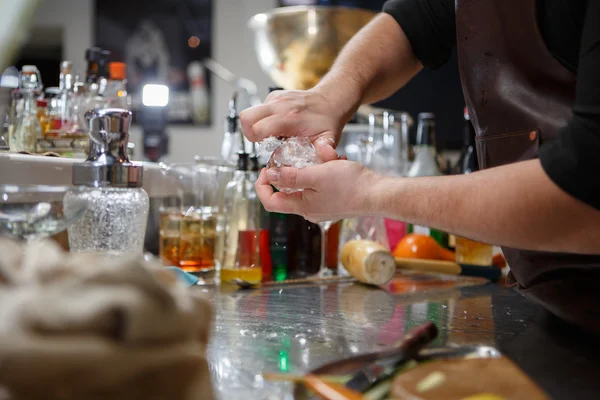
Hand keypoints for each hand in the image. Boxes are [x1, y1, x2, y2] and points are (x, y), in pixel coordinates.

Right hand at [239, 89, 352, 161]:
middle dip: (249, 133)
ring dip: (254, 126)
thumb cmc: (328, 121)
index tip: (267, 146)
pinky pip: (258, 109)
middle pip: (246, 117)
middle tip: (262, 141)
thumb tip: (326, 156)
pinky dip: (262, 119)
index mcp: (291, 118)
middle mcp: (281, 105)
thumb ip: (325, 150)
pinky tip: (276, 125)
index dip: (257, 140)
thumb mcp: (329, 138)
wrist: (331, 101)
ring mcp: (276, 98)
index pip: (258, 128)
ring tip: (270, 134)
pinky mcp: (274, 95)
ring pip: (249, 112)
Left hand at [256, 161, 380, 222]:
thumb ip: (291, 176)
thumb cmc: (351, 185)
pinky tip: (334, 162)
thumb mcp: (316, 174)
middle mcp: (309, 210)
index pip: (270, 201)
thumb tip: (270, 176)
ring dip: (309, 169)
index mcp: (302, 206)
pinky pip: (319, 186)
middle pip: (286, 192)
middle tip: (295, 156)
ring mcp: (322, 207)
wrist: (378, 194)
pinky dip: (322, 172)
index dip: (262, 185)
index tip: (266, 168)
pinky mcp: (333, 202)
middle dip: (289, 172)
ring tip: (322, 158)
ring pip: (305, 186)